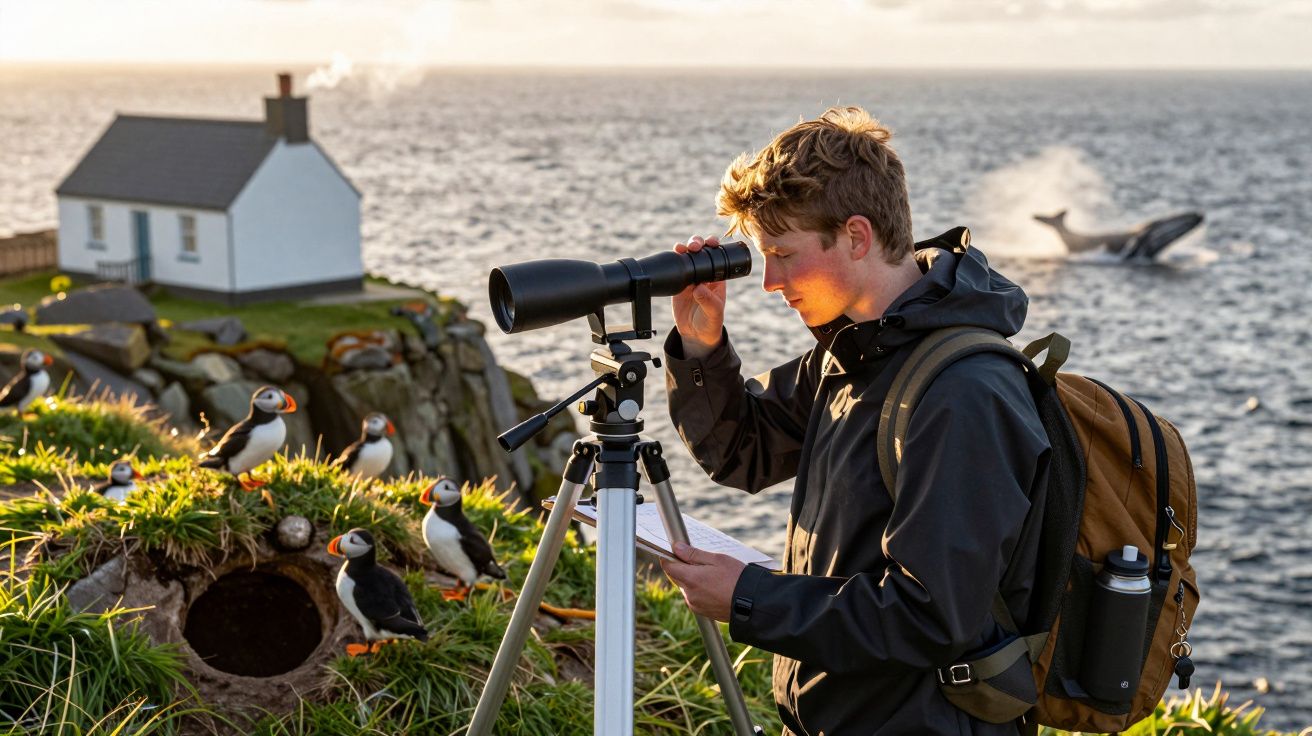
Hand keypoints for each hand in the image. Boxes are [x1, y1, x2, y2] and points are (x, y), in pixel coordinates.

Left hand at [659, 542, 745, 622]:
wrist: (752, 603)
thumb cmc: (737, 578)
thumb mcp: (717, 559)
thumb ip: (693, 554)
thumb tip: (676, 548)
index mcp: (691, 579)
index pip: (668, 566)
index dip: (670, 557)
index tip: (677, 551)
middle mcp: (689, 594)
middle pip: (676, 577)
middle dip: (683, 568)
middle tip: (702, 562)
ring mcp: (694, 604)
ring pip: (686, 587)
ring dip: (692, 580)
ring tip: (713, 576)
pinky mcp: (701, 611)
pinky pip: (694, 597)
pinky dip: (699, 590)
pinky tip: (715, 586)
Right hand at [671, 235, 725, 357]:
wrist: (695, 334)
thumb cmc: (711, 322)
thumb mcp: (713, 312)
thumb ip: (707, 300)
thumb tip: (698, 287)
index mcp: (718, 277)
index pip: (717, 256)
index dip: (714, 245)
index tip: (711, 243)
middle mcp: (705, 273)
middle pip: (701, 251)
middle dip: (697, 243)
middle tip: (694, 246)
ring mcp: (690, 277)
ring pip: (687, 256)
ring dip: (684, 248)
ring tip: (680, 249)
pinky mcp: (678, 284)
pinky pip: (675, 267)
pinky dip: (673, 260)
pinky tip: (672, 256)